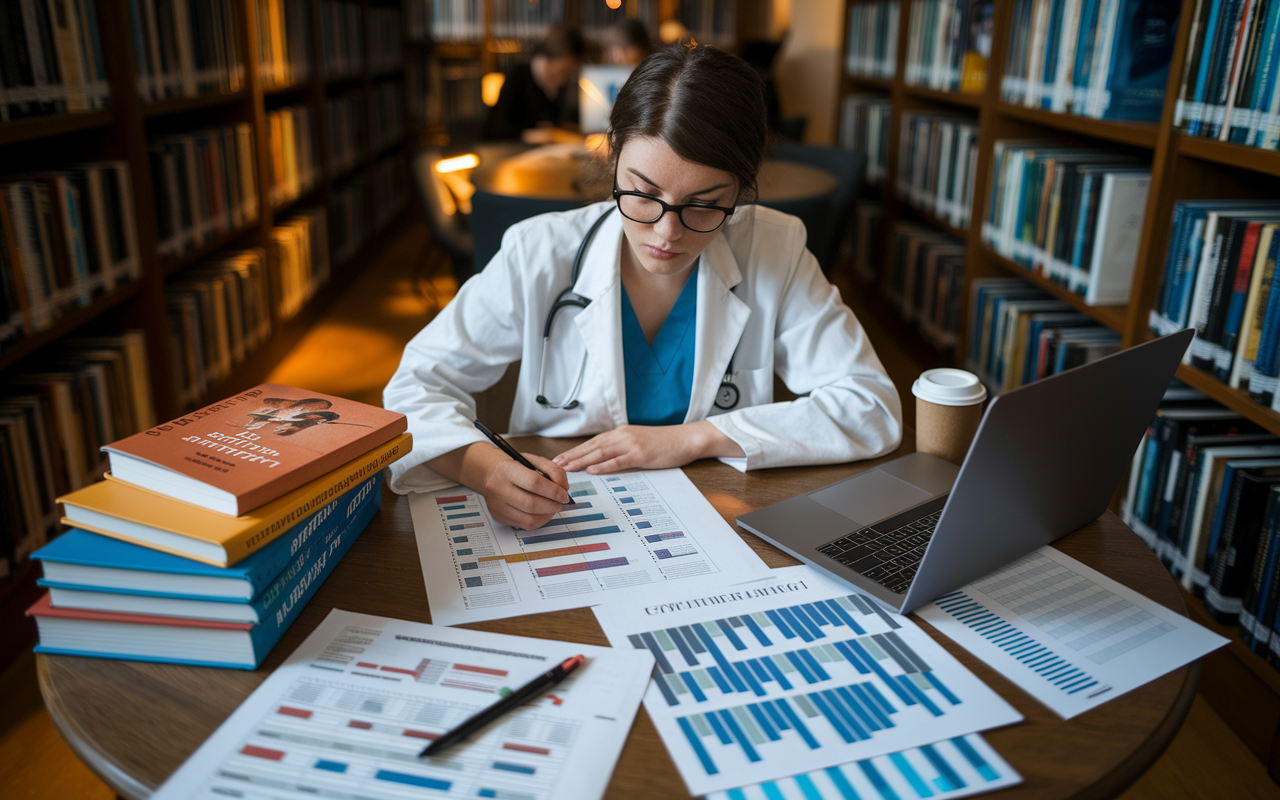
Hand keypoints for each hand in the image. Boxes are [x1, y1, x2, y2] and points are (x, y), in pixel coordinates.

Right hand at [427, 443, 570, 528]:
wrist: (489, 472)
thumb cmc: (514, 466)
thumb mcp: (533, 460)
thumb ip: (553, 470)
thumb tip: (564, 488)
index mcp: (506, 470)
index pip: (534, 483)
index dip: (554, 491)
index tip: (564, 494)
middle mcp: (498, 489)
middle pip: (532, 504)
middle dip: (553, 505)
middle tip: (560, 501)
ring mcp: (497, 505)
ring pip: (529, 519)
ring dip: (548, 515)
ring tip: (553, 506)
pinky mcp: (498, 516)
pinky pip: (524, 525)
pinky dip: (539, 520)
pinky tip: (543, 512)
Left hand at [552, 421, 743, 474]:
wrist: (685, 438)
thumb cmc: (664, 443)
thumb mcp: (639, 441)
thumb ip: (622, 448)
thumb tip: (605, 459)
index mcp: (621, 433)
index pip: (592, 442)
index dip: (575, 451)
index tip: (560, 458)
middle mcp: (622, 436)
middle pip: (592, 447)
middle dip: (572, 456)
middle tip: (555, 464)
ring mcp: (631, 444)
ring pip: (600, 453)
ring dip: (581, 461)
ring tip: (566, 468)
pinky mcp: (641, 454)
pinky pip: (618, 461)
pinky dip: (603, 466)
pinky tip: (592, 470)